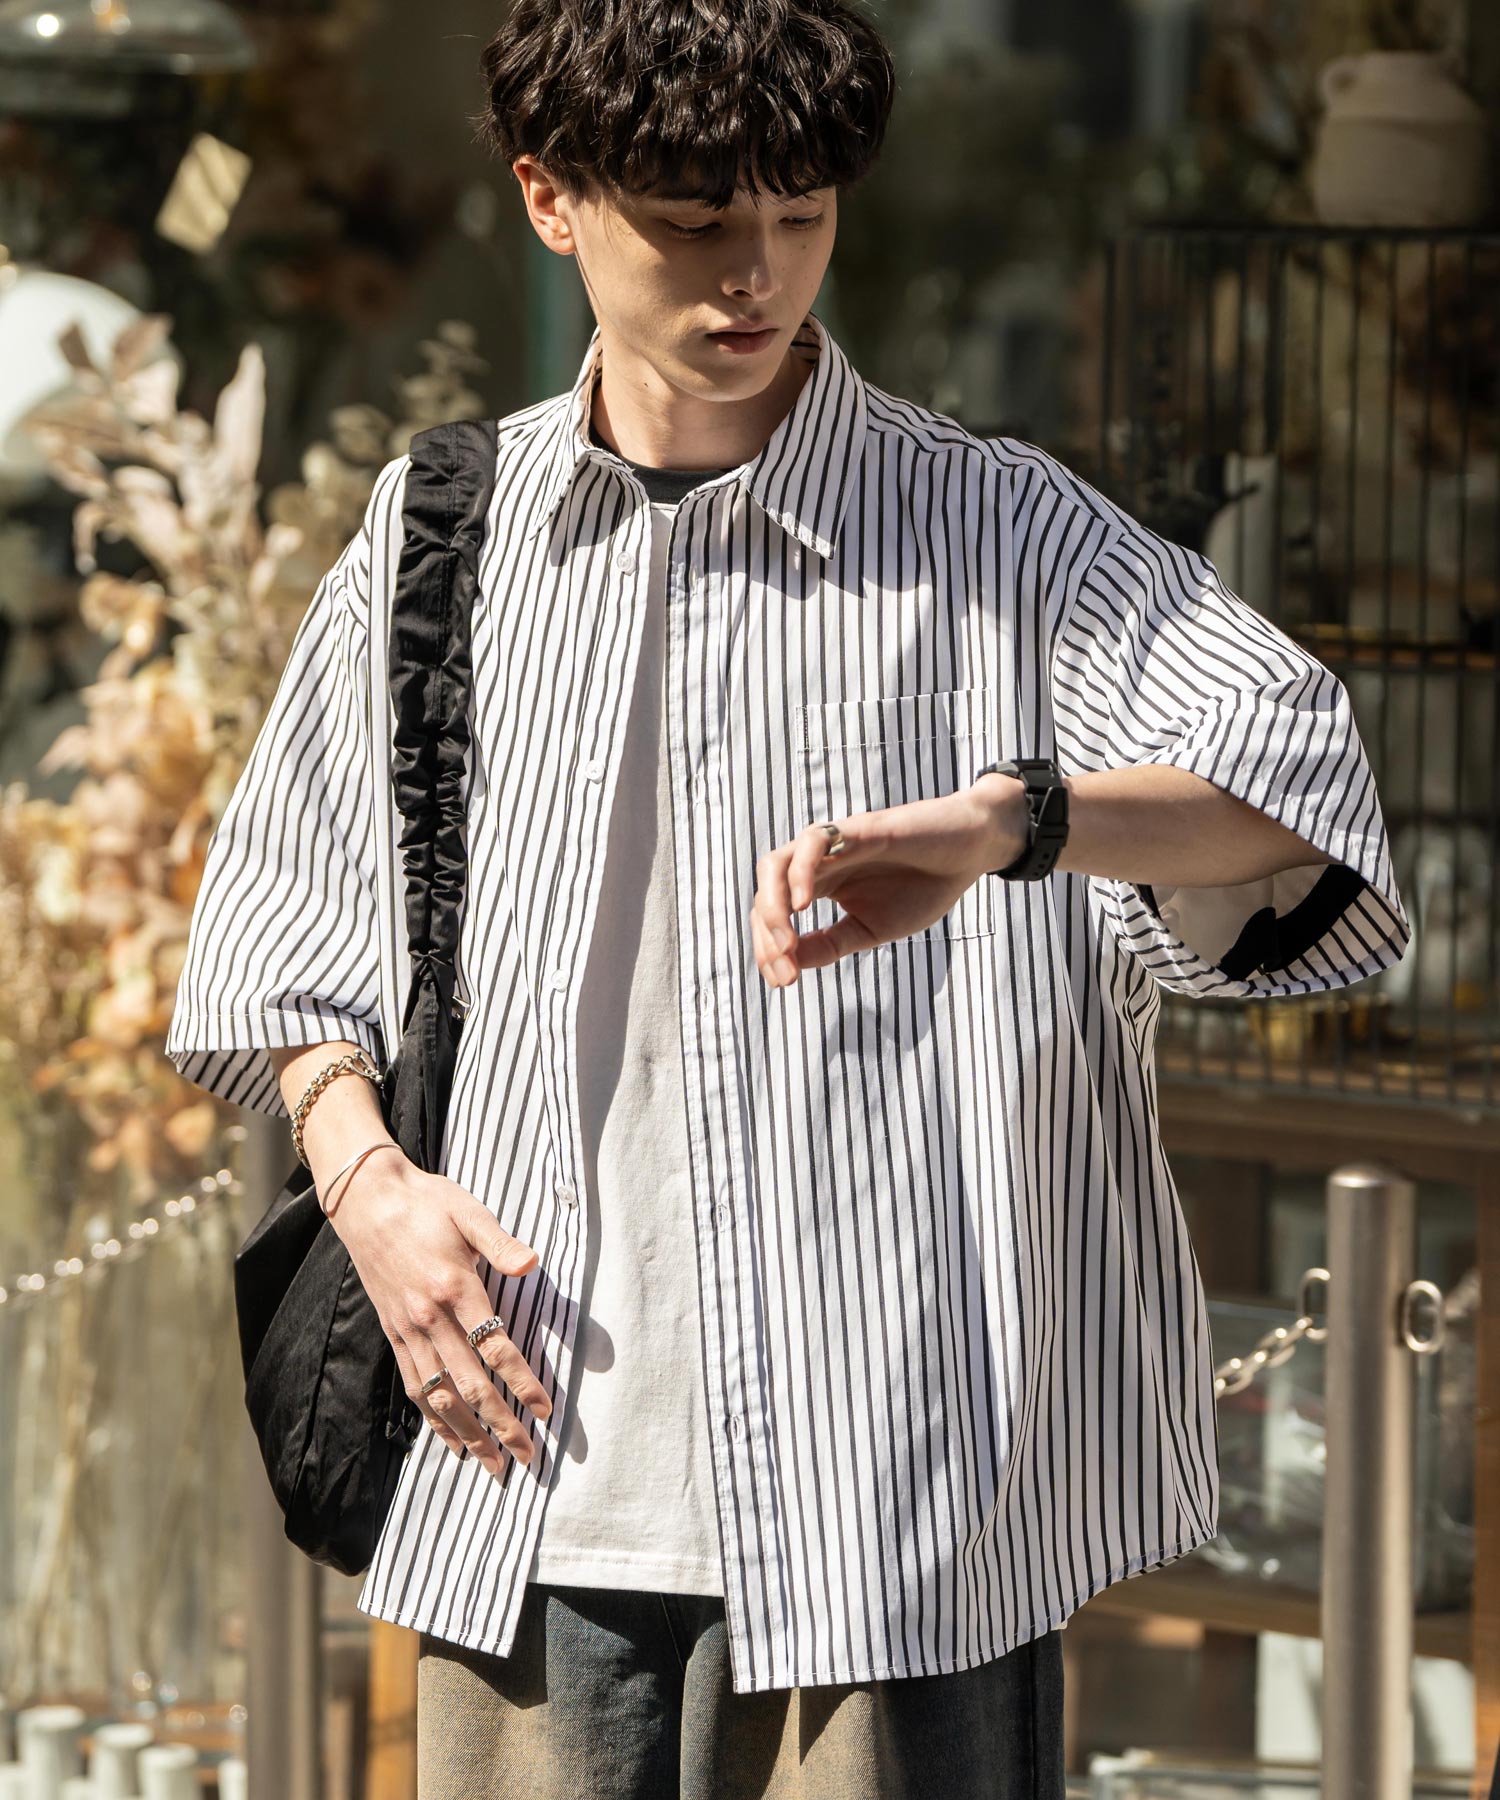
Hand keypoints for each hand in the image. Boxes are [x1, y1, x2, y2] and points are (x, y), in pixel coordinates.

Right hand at [325, 1150, 551, 1478]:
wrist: (368, 1200)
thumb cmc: (427, 1202)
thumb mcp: (469, 1211)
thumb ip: (500, 1242)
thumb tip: (532, 1264)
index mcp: (455, 1287)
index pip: (495, 1348)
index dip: (522, 1383)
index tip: (546, 1410)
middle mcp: (430, 1317)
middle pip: (470, 1384)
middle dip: (501, 1424)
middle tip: (528, 1456)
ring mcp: (409, 1330)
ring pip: (440, 1395)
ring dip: (468, 1433)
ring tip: (492, 1465)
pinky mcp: (393, 1333)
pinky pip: (414, 1385)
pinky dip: (433, 1418)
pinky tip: (451, 1440)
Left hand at [750, 775, 1025, 983]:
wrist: (969, 852)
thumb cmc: (924, 886)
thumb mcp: (871, 929)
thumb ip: (831, 944)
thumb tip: (791, 963)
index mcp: (818, 886)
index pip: (773, 916)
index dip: (769, 951)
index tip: (783, 982)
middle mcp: (817, 864)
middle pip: (765, 894)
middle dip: (766, 937)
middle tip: (784, 972)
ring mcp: (833, 845)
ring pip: (776, 866)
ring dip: (772, 908)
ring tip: (786, 943)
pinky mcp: (857, 829)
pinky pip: (813, 843)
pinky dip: (800, 873)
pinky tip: (804, 905)